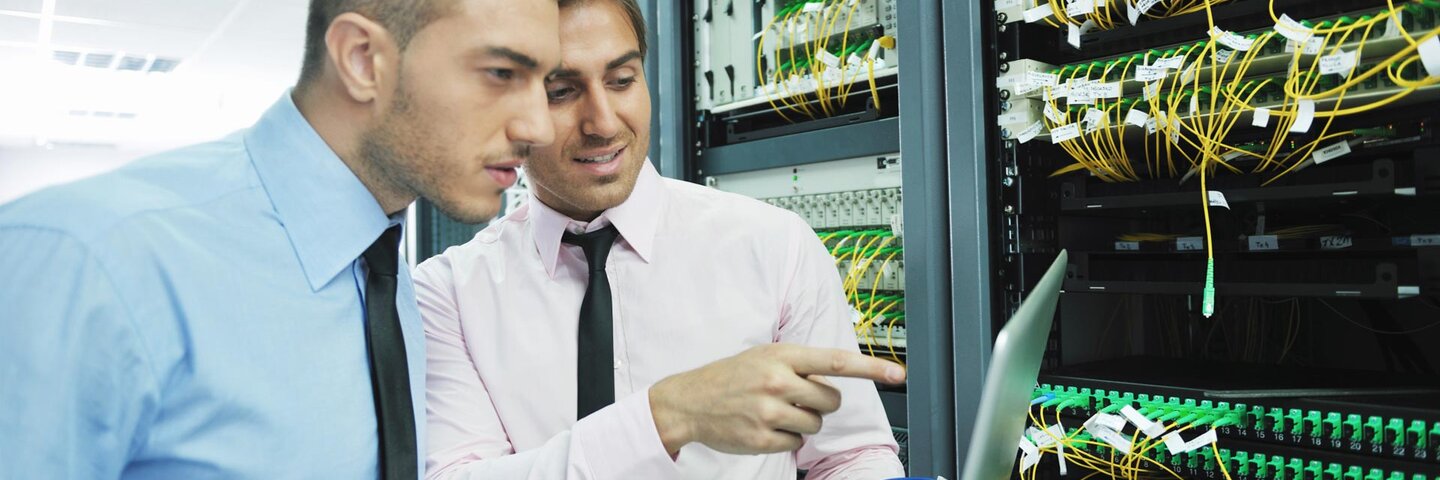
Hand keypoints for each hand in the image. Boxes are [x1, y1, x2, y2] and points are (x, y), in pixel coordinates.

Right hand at [648, 344, 905, 454]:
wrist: (689, 401)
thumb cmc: (731, 376)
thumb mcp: (764, 356)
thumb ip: (799, 364)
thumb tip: (834, 382)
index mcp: (782, 356)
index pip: (836, 361)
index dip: (872, 368)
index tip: (898, 374)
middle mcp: (778, 382)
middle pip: (832, 401)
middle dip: (820, 403)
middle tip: (795, 398)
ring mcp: (770, 412)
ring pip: (816, 424)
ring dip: (803, 422)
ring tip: (774, 412)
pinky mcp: (763, 439)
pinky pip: (797, 444)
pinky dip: (786, 439)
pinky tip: (764, 427)